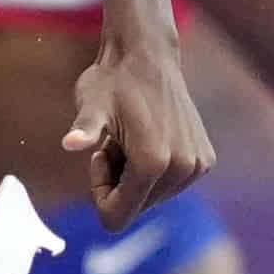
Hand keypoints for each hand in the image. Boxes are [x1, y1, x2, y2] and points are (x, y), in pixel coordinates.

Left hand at [63, 25, 216, 231]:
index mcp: (153, 164)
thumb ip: (84, 129)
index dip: (100, 191)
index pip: (116, 217)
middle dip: (118, 182)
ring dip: (135, 175)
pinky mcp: (204, 161)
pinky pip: (168, 185)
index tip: (99, 155)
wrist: (147, 55)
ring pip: (152, 198)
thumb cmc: (112, 81)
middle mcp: (182, 169)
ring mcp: (197, 167)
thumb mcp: (92, 105)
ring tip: (131, 137)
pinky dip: (154, 169)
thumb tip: (69, 143)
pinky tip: (148, 136)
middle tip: (116, 142)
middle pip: (135, 208)